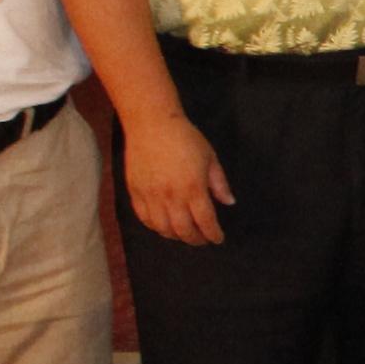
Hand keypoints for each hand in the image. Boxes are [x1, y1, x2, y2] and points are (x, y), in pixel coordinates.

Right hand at [116, 105, 232, 248]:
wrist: (151, 124)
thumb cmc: (185, 138)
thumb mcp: (210, 158)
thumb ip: (220, 183)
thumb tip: (229, 202)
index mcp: (193, 188)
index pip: (205, 221)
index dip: (213, 234)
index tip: (218, 238)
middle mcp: (171, 196)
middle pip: (184, 230)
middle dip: (196, 239)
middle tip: (202, 239)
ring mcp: (151, 195)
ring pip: (163, 228)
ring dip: (175, 236)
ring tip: (184, 234)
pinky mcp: (135, 192)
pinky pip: (144, 218)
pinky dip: (155, 227)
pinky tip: (164, 226)